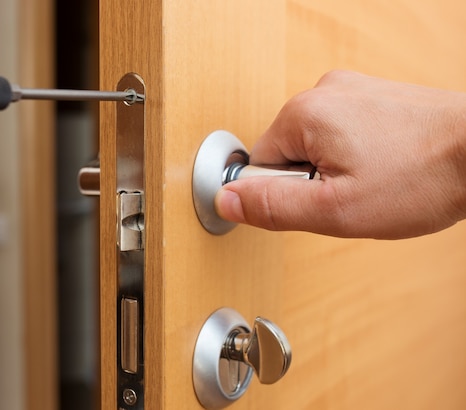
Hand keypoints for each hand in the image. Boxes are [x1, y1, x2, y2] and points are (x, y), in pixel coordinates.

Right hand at [215, 70, 465, 238]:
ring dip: (336, 170)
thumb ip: (272, 206)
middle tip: (353, 192)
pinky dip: (357, 155)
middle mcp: (324, 90)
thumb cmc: (422, 176)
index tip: (324, 199)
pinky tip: (384, 165)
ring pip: (316, 146)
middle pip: (288, 154)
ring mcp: (352, 89)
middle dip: (313, 182)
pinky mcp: (373, 97)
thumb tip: (226, 201)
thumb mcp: (336, 209)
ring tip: (374, 178)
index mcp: (303, 112)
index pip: (259, 165)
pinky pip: (342, 134)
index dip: (288, 195)